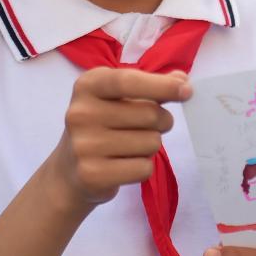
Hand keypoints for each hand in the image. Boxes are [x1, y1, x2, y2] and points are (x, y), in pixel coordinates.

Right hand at [48, 67, 190, 208]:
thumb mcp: (120, 96)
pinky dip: (144, 167)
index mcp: (88, 85)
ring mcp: (84, 146)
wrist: (69, 171)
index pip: (129, 81)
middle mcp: (81, 113)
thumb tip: (183, 80)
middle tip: (149, 126)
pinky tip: (125, 164)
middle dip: (162, 121)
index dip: (162, 85)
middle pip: (150, 114)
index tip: (187, 91)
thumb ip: (152, 84)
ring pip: (151, 142)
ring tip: (131, 145)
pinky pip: (143, 168)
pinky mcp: (92, 175)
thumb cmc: (103, 124)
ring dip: (152, 145)